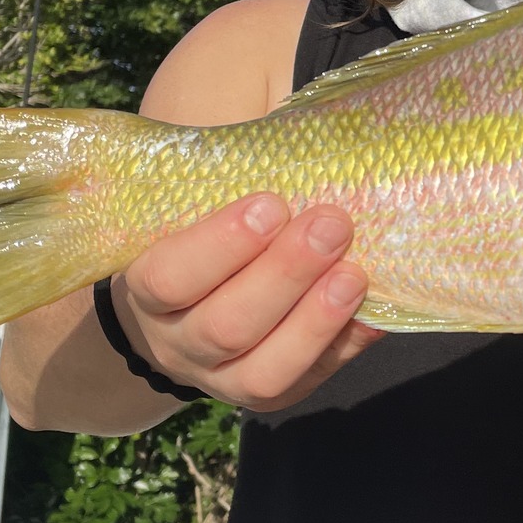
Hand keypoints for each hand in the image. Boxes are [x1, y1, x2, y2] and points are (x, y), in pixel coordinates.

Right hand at [111, 193, 383, 411]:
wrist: (180, 313)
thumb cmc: (198, 234)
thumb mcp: (189, 201)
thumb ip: (226, 170)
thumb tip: (288, 127)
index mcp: (147, 290)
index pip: (170, 277)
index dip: (221, 244)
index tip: (270, 202)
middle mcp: (178, 343)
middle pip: (226, 324)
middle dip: (284, 274)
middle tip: (332, 223)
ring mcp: (223, 379)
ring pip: (265, 371)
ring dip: (315, 320)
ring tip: (356, 272)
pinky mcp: (270, 395)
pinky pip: (309, 381)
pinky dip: (345, 345)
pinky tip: (375, 309)